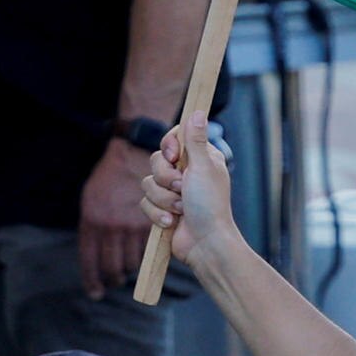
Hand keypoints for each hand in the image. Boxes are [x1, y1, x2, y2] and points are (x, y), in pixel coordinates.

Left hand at [80, 138, 154, 298]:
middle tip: (114, 283)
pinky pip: (147, 249)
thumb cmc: (109, 178)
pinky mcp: (152, 222)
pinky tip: (142, 258)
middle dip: (113, 279)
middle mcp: (111, 227)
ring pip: (132, 261)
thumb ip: (92, 225)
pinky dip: (145, 256)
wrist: (133, 155)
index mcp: (92, 222)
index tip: (96, 293)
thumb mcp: (90, 200)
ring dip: (130, 268)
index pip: (90, 260)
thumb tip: (95, 251)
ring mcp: (132, 226)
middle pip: (113, 266)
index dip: (92, 280)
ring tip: (128, 269)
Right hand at [144, 122, 238, 277]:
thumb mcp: (203, 168)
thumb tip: (198, 111)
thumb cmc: (210, 205)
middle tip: (182, 189)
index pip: (173, 138)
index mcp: (199, 158)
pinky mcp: (162, 208)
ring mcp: (173, 191)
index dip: (169, 146)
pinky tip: (171, 222)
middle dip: (166, 178)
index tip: (175, 157)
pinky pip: (144, 202)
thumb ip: (196, 140)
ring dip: (163, 199)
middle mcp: (186, 172)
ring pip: (148, 182)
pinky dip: (157, 213)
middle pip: (156, 160)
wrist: (205, 244)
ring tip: (180, 210)